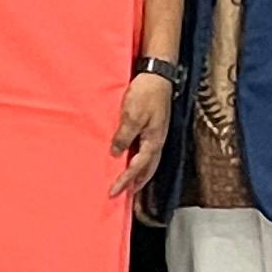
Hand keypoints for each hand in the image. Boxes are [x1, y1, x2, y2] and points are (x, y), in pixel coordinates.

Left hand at [109, 70, 173, 196]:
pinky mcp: (153, 128)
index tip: (114, 192)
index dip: (125, 180)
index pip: (138, 167)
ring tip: (129, 184)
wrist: (157, 76)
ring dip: (139, 174)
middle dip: (136, 183)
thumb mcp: (132, 116)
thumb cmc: (146, 94)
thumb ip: (124, 136)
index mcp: (153, 141)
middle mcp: (157, 142)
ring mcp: (156, 135)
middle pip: (147, 170)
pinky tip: (131, 159)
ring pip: (148, 162)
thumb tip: (116, 154)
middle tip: (124, 195)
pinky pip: (146, 150)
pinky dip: (139, 160)